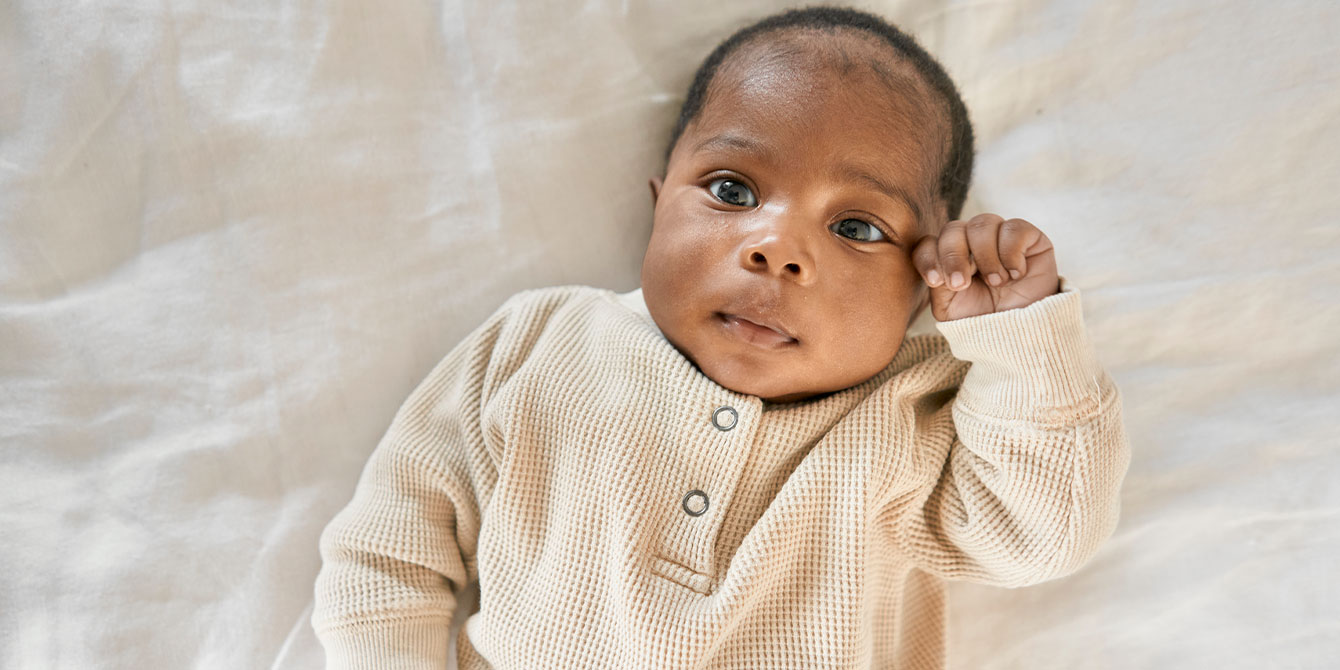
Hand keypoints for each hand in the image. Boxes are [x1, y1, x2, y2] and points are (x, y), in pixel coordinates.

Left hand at [911, 214, 1058, 320]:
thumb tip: (938, 267)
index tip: (935, 282)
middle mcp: (972, 242)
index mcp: (949, 257)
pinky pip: (1014, 228)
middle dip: (953, 257)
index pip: (929, 243)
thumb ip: (938, 285)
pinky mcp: (1028, 236)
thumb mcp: (951, 309)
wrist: (1021, 331)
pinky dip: (1011, 253)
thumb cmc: (984, 319)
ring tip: (996, 282)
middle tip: (961, 284)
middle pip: (953, 229)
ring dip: (985, 256)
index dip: (928, 258)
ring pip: (982, 223)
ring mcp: (999, 236)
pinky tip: (1016, 274)